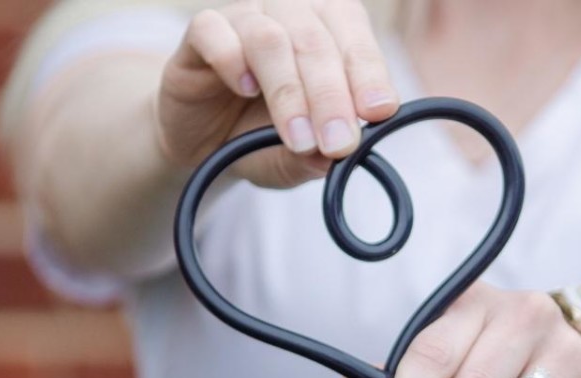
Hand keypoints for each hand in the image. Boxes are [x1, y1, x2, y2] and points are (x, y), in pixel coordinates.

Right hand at [156, 0, 399, 187]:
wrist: (204, 143)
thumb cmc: (260, 137)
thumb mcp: (295, 158)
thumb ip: (315, 157)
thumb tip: (335, 159)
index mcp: (330, 32)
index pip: (356, 42)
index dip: (370, 75)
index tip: (378, 112)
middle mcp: (290, 15)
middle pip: (315, 42)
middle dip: (331, 97)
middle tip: (338, 143)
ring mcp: (245, 18)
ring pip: (270, 39)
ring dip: (288, 92)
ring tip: (298, 138)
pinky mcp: (202, 31)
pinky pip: (214, 32)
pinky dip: (232, 60)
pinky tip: (245, 90)